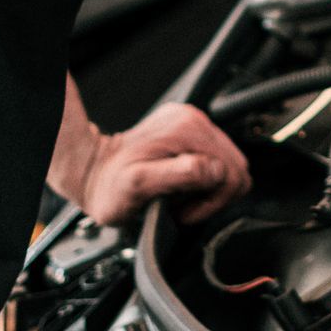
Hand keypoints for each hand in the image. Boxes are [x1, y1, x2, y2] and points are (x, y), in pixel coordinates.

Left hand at [81, 100, 251, 229]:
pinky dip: (203, 181)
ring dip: (209, 189)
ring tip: (181, 198)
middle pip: (236, 166)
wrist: (94, 172)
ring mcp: (192, 124)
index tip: (184, 210)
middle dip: (214, 195)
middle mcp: (193, 120)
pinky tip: (181, 188)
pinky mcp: (189, 132)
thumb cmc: (110, 186)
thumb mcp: (139, 185)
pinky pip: (216, 161)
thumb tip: (214, 170)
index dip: (212, 199)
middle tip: (184, 206)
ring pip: (229, 165)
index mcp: (187, 129)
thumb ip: (180, 175)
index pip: (231, 170)